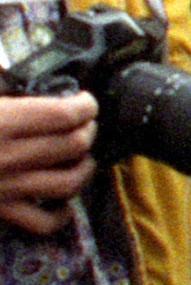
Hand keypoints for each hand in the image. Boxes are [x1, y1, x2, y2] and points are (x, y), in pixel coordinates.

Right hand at [0, 88, 95, 235]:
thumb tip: (8, 63)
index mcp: (2, 122)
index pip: (63, 115)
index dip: (85, 106)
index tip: (85, 101)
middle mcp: (8, 156)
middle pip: (73, 145)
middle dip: (88, 131)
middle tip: (86, 124)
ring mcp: (6, 187)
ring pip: (67, 183)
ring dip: (84, 168)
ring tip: (84, 158)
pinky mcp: (0, 210)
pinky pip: (42, 222)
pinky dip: (60, 215)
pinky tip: (64, 202)